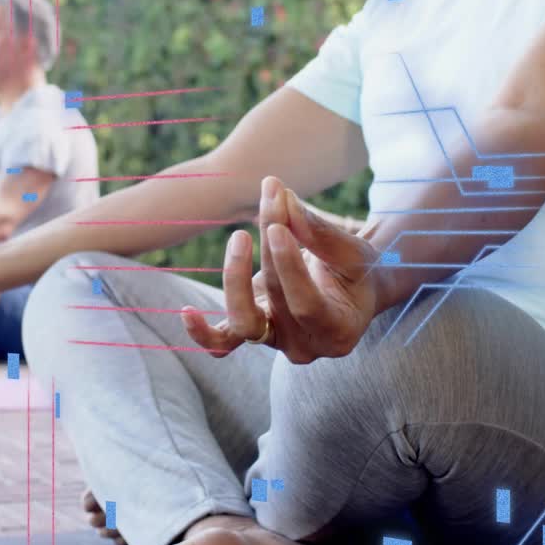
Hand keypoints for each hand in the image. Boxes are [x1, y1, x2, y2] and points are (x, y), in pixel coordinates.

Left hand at [183, 176, 383, 363]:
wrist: (350, 292)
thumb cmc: (356, 270)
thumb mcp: (350, 250)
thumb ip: (318, 232)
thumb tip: (282, 198)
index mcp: (338, 331)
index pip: (306, 304)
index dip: (289, 267)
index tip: (278, 226)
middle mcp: (305, 347)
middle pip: (276, 298)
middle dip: (269, 248)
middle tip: (271, 199)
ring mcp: (275, 343)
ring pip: (243, 324)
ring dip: (235, 278)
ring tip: (240, 236)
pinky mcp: (253, 334)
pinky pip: (222, 343)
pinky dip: (203, 332)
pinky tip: (187, 311)